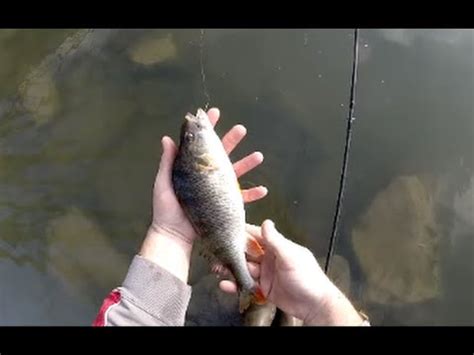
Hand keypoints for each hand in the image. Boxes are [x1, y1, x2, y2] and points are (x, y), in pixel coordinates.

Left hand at [139, 108, 267, 281]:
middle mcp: (206, 176)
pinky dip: (253, 194)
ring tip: (258, 156)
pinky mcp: (224, 204)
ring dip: (248, 164)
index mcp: (192, 168)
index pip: (201, 144)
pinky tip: (263, 190)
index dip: (208, 129)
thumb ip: (168, 161)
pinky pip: (242, 197)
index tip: (215, 113)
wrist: (173, 235)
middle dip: (232, 140)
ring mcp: (216, 189)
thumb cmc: (166, 209)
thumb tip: (167, 138)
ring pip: (236, 172)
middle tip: (241, 129)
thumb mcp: (164, 182)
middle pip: (222, 153)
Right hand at [219, 220, 364, 325]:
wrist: (315, 305)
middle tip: (217, 253)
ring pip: (244, 268)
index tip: (227, 230)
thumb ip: (276, 240)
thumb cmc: (309, 278)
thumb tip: (266, 222)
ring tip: (217, 269)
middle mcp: (270, 259)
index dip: (242, 232)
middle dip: (232, 253)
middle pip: (246, 253)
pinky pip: (247, 284)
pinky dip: (236, 284)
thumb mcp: (291, 256)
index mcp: (277, 247)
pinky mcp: (264, 289)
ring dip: (231, 269)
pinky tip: (226, 284)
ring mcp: (266, 274)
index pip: (256, 235)